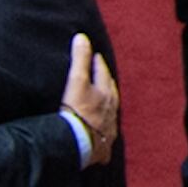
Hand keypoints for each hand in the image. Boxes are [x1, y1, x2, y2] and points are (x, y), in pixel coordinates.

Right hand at [61, 33, 118, 165]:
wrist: (77, 143)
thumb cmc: (76, 111)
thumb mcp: (76, 81)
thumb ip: (80, 59)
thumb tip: (82, 37)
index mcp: (105, 94)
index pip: (103, 73)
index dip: (98, 63)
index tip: (96, 56)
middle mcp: (110, 112)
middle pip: (111, 94)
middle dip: (107, 84)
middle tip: (103, 77)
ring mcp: (108, 131)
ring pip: (111, 116)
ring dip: (107, 109)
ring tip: (103, 104)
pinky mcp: (102, 149)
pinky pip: (105, 141)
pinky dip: (103, 136)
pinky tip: (101, 137)